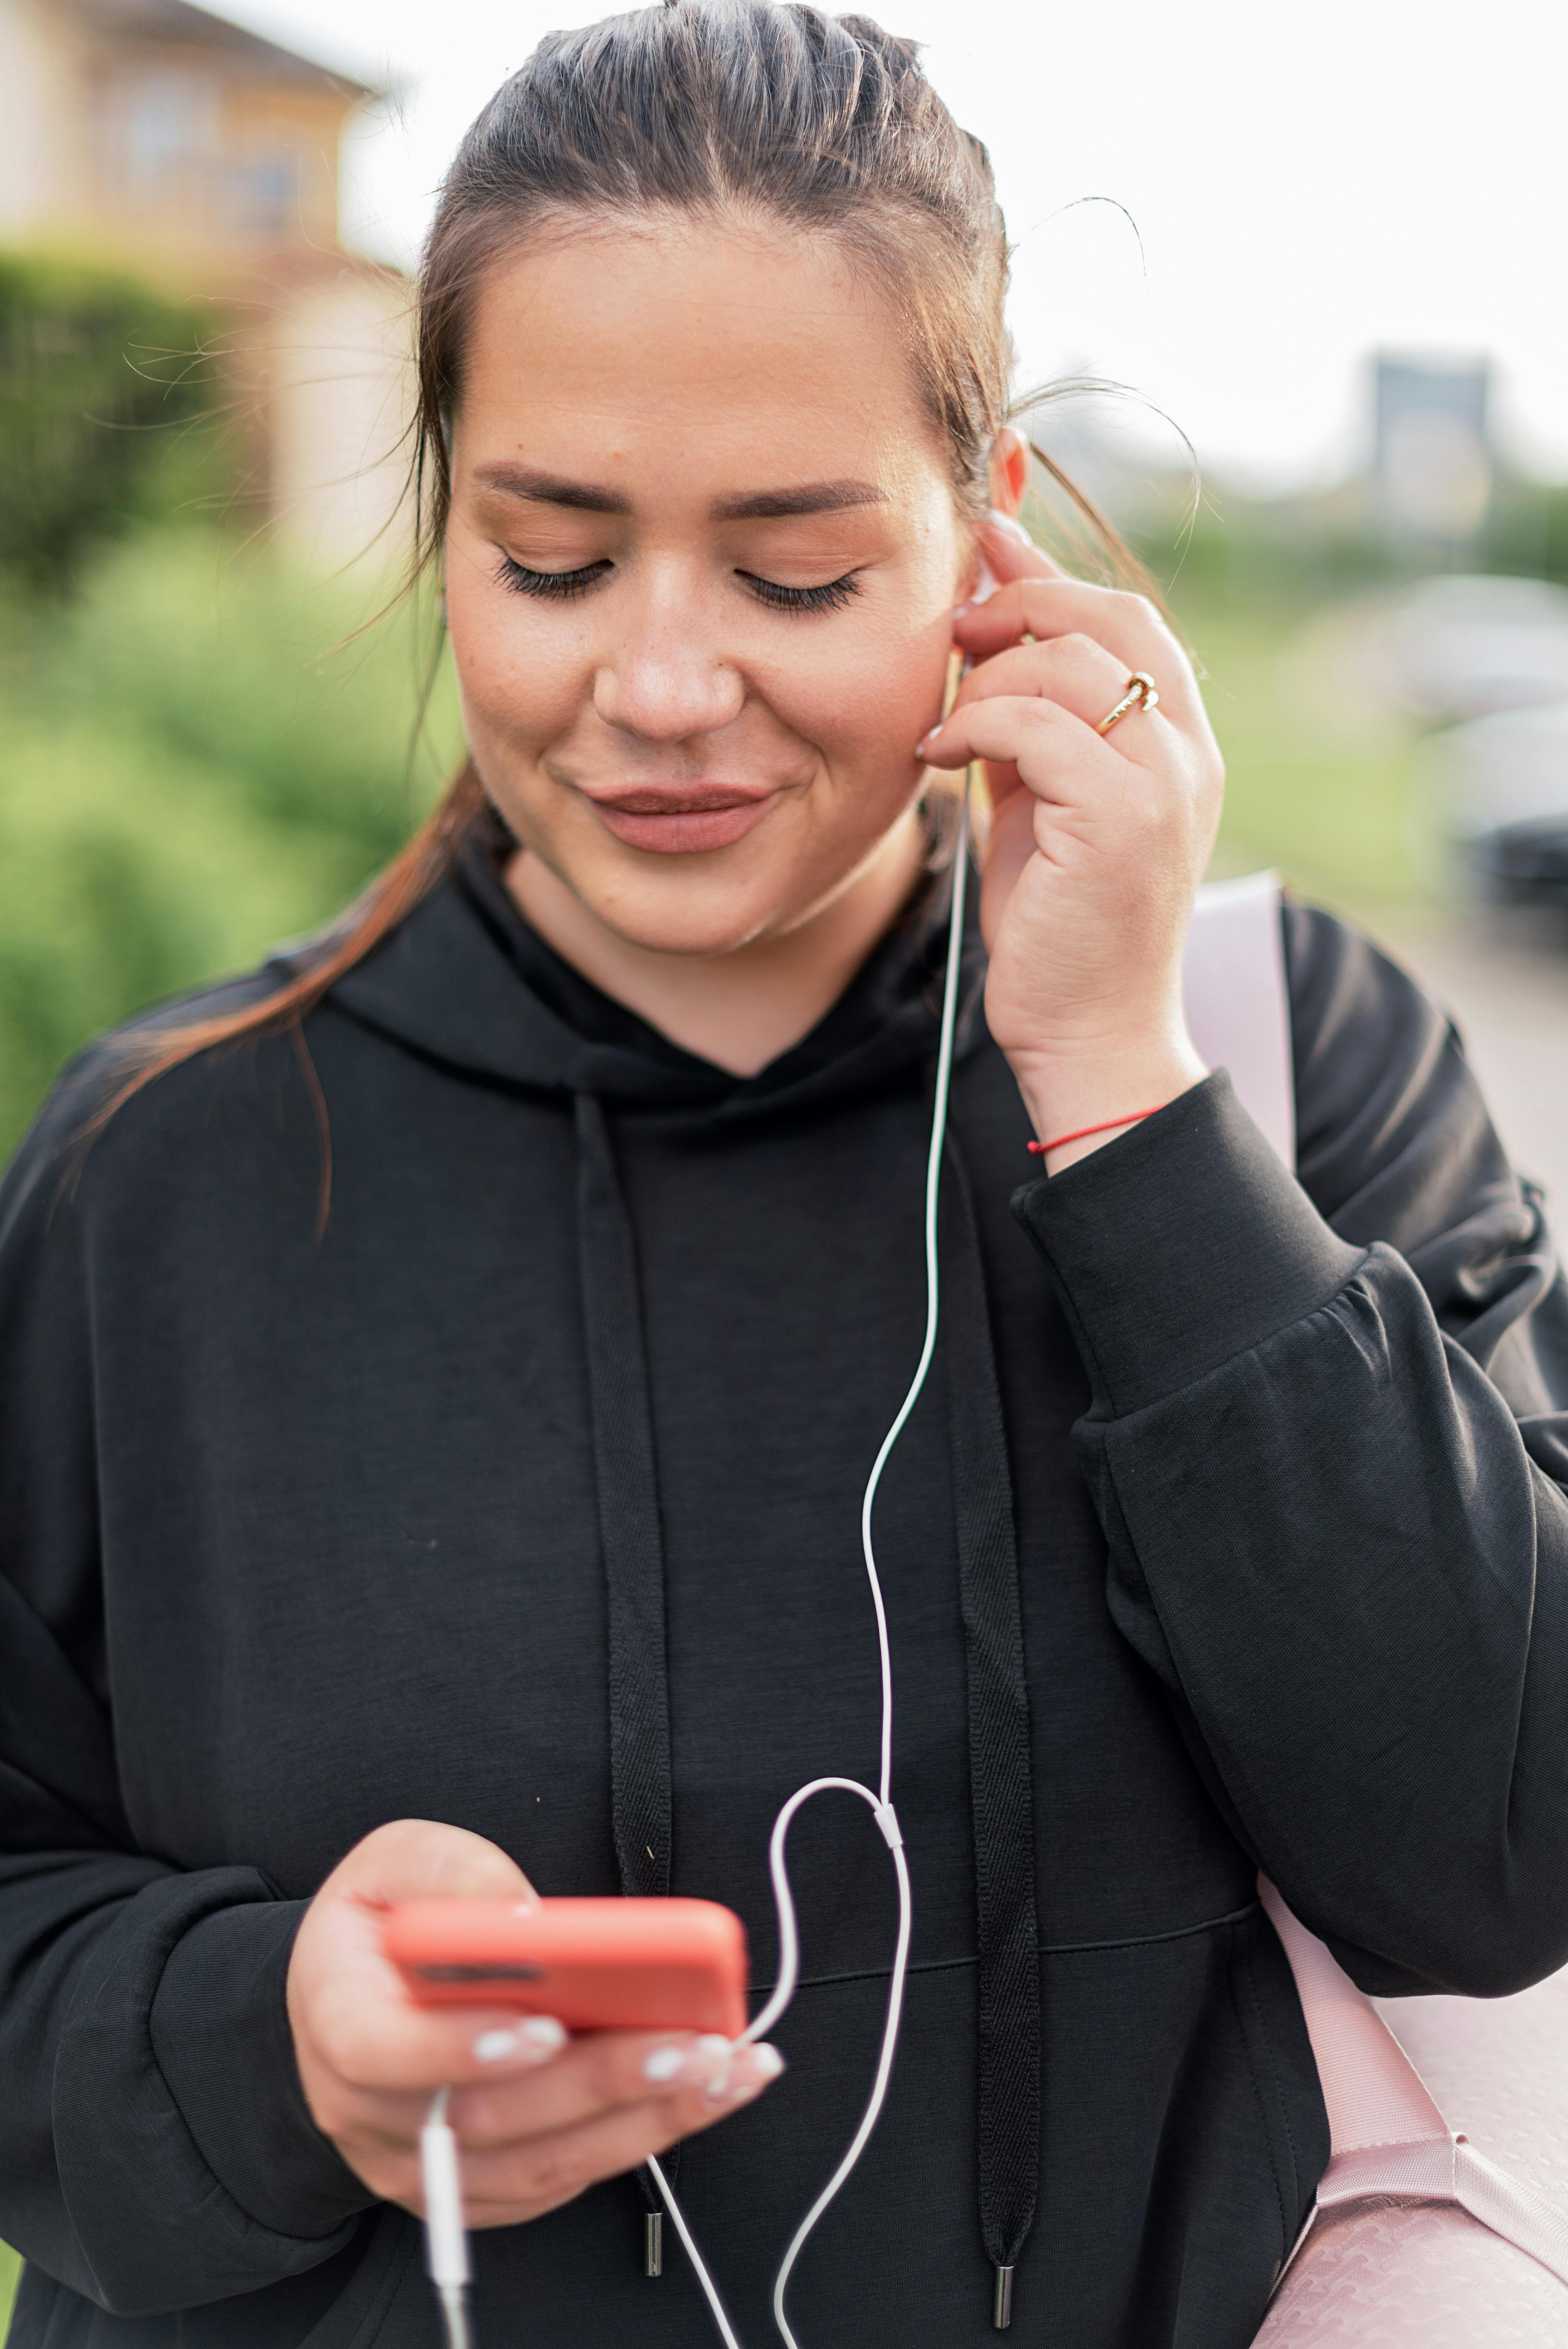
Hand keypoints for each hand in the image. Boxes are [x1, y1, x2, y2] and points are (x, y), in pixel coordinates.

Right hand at [287, 1819, 782, 2227]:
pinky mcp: (474, 2190)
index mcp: (338, 2020)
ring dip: (644, 2120)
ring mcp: (421, 2169)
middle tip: (692, 2043)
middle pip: (487, 2119)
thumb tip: (528, 1920)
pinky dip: (637, 2142)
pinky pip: (558, 2184)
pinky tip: (701, 2096)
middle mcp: (370, 2115)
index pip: (385, 2053)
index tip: (547, 2024)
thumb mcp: (394, 1861)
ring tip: (726, 2071)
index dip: (464, 2047)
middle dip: (601, 2080)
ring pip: (538, 2165)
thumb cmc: (381, 1923)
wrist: (353, 1998)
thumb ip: (453, 1873)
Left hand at [920, 518, 1223, 1168]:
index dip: (1054, 572)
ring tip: (943, 727)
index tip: (990, 544)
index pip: (1130, 619)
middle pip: (1109, 616)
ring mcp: (1163, 784)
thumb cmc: (1060, 931)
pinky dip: (972, 725)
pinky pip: (1034, 724)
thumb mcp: (1043, 808)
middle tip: (955, 629)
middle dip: (1021, 601)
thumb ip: (1032, 731)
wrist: (1091, 1038)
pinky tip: (937, 756)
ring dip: (984, 680)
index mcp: (1181, 747)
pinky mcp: (1121, 818)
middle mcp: (1188, 755)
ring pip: (1065, 664)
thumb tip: (988, 651)